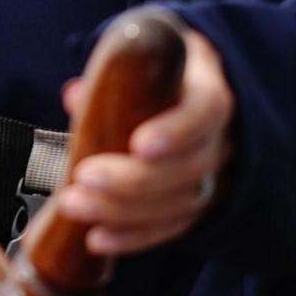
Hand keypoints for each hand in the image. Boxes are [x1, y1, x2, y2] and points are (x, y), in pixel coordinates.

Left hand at [51, 26, 233, 257]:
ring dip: (125, 211)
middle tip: (83, 176)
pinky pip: (172, 227)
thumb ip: (110, 75)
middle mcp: (220, 134)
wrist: (179, 85)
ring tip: (76, 205)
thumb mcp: (138, 56)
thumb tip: (75, 96)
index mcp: (207, 87)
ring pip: (183, 203)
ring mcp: (214, 173)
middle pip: (193, 166)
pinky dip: (133, 236)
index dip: (177, 131)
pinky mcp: (197, 204)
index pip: (207, 111)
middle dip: (135, 180)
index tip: (139, 145)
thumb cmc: (152, 70)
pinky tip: (97, 238)